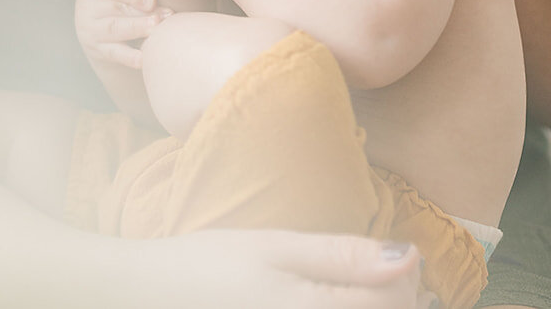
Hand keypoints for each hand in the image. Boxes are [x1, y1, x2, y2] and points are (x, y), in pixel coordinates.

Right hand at [74, 0, 169, 69]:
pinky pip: (115, 55)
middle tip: (166, 17)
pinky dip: (131, 58)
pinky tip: (148, 58)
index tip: (152, 1)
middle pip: (114, 14)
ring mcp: (91, 32)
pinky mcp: (98, 51)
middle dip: (141, 18)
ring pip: (115, 34)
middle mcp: (88, 10)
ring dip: (138, 33)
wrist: (96, 23)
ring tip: (159, 32)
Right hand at [139, 228, 422, 308]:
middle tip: (371, 278)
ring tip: (345, 297)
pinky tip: (322, 307)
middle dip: (394, 300)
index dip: (406, 276)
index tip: (388, 258)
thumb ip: (342, 256)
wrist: (142, 301)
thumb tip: (408, 256)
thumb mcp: (274, 248)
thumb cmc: (205, 269)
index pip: (398, 299)